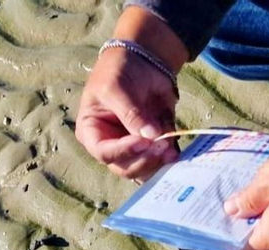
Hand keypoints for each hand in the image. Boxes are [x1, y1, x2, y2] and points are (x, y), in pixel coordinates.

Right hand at [75, 9, 186, 180]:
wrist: (142, 62)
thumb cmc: (118, 72)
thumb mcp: (116, 88)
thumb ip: (131, 113)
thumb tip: (151, 136)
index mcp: (92, 132)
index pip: (105, 152)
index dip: (123, 151)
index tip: (142, 142)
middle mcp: (112, 146)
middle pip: (126, 167)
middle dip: (144, 160)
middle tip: (161, 147)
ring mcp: (133, 148)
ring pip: (144, 169)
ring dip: (158, 163)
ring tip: (170, 150)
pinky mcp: (154, 146)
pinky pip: (161, 161)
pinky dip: (169, 158)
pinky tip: (176, 151)